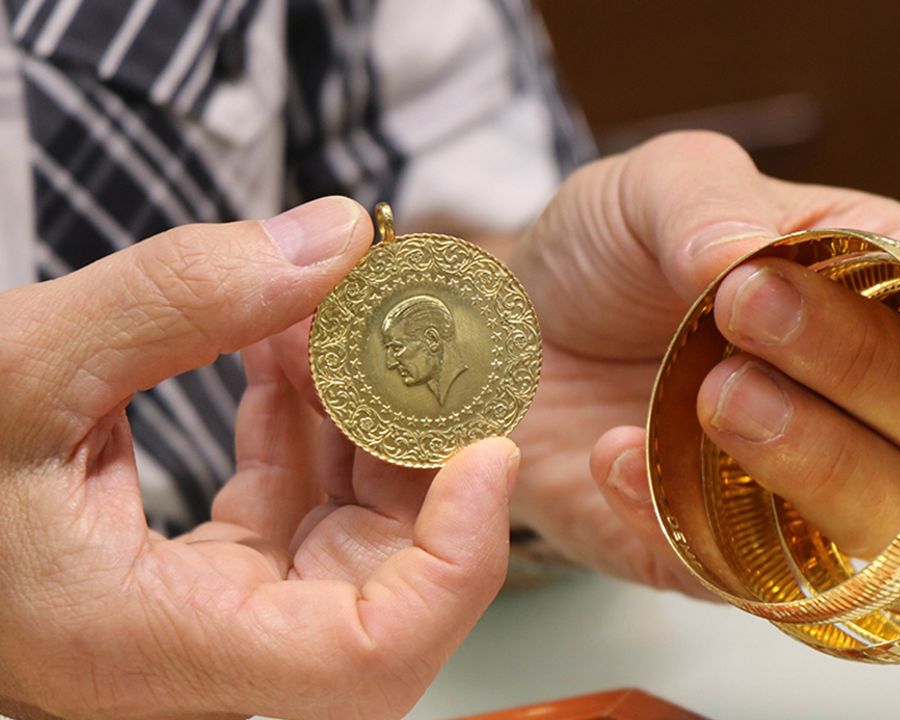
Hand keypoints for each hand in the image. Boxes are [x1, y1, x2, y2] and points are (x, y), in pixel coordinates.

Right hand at [0, 198, 519, 719]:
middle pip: (386, 586)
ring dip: (365, 420)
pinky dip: (309, 422)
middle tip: (424, 340)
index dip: (458, 561)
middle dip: (420, 454)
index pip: (369, 659)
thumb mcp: (23, 365)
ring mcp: (206, 613)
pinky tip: (292, 341)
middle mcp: (198, 651)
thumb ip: (183, 298)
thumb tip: (338, 238)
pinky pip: (296, 505)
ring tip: (345, 314)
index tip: (485, 448)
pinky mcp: (201, 572)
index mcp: (153, 646)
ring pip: (349, 537)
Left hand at [506, 131, 899, 592]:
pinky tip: (619, 455)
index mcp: (891, 294)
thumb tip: (752, 256)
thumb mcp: (653, 185)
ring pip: (882, 527)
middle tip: (746, 310)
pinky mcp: (729, 559)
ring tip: (714, 395)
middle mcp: (873, 407)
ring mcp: (809, 493)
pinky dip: (684, 519)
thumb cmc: (609, 250)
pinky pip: (744, 575)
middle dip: (858, 372)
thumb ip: (707, 203)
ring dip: (813, 463)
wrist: (505, 333)